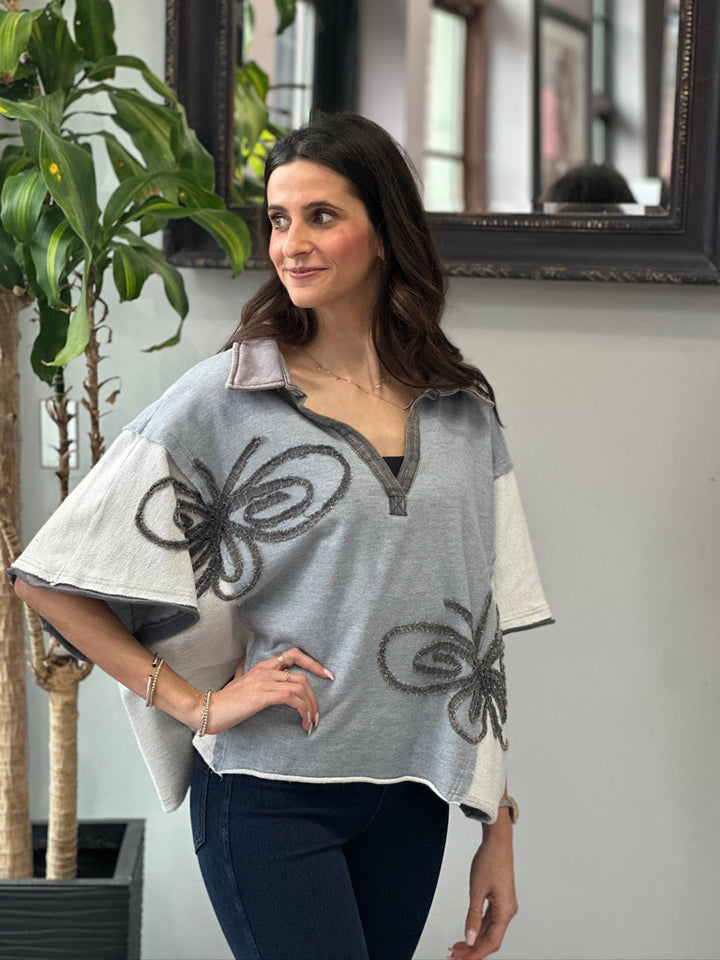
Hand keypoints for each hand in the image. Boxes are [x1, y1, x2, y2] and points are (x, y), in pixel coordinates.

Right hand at [204, 647, 333, 734]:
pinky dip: (302, 709)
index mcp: (263, 666)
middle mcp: (266, 671)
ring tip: (311, 722)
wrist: (209, 710)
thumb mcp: (243, 685)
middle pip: (302, 677)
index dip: (313, 663)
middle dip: (314, 697)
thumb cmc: (226, 702)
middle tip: (317, 714)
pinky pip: (291, 698)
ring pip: (300, 688)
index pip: (294, 654)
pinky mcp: (262, 696)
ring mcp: (264, 682)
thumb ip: (255, 680)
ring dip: (311, 707)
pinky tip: (303, 721)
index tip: (326, 675)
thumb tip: (265, 682)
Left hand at [448, 811, 517, 958]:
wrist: (497, 841)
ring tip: (458, 946)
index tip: (461, 959)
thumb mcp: (477, 890)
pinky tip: (468, 932)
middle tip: (455, 955)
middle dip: (473, 949)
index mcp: (505, 910)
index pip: (491, 942)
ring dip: (475, 940)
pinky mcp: (500, 899)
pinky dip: (478, 928)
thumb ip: (473, 917)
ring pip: (490, 930)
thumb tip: (469, 939)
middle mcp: (507, 910)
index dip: (476, 954)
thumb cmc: (489, 860)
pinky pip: (490, 920)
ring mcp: (504, 905)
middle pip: (491, 939)